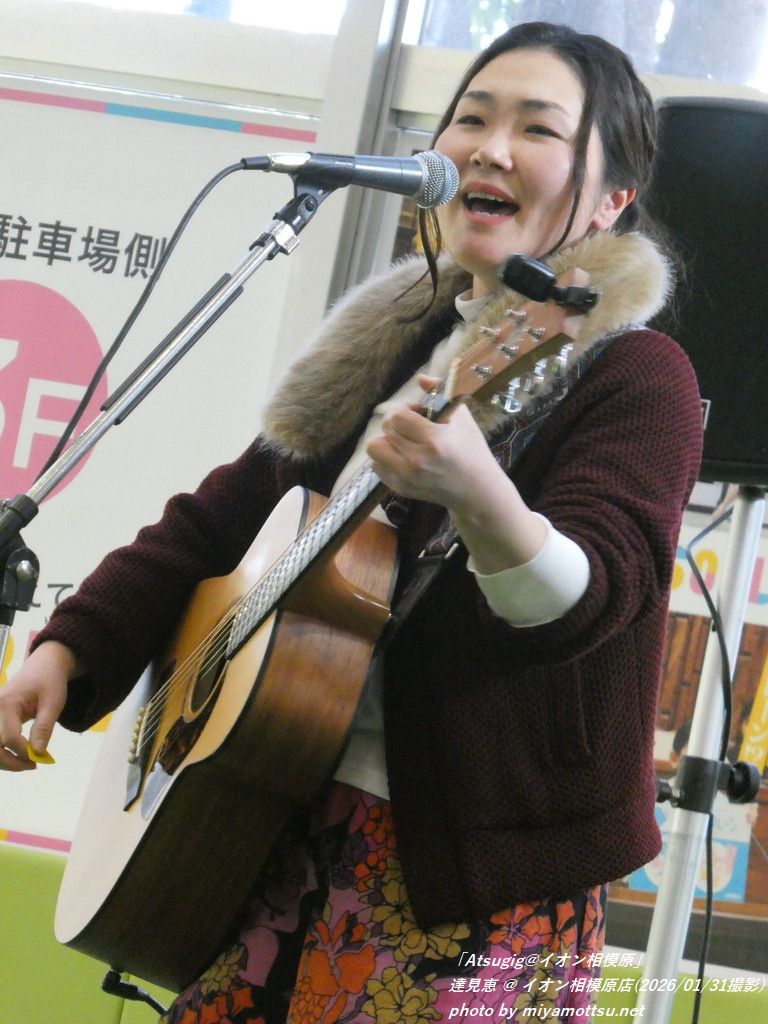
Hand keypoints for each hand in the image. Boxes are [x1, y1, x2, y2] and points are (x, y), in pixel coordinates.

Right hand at [0, 641, 75, 770]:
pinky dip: (5, 752)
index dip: (23, 751)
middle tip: (33, 766)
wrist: (44, 665)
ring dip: (6, 760)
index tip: (41, 758)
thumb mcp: (53, 702)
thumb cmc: (50, 681)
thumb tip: (37, 754)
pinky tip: (22, 756)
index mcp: (6, 703)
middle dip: (10, 762)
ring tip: (28, 763)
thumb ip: (44, 728)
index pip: (8, 737)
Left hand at [366, 385, 499, 514]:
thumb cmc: (471, 450)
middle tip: (413, 427)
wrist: (477, 490)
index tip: (419, 413)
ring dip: (387, 440)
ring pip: (374, 448)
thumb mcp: (462, 417)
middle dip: (397, 423)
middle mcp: (417, 460)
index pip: (398, 416)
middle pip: (386, 429)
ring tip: (403, 442)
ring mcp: (406, 477)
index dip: (406, 409)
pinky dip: (385, 459)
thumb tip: (420, 378)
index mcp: (434, 440)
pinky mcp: (401, 489)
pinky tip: (402, 457)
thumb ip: (440, 393)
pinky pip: (376, 467)